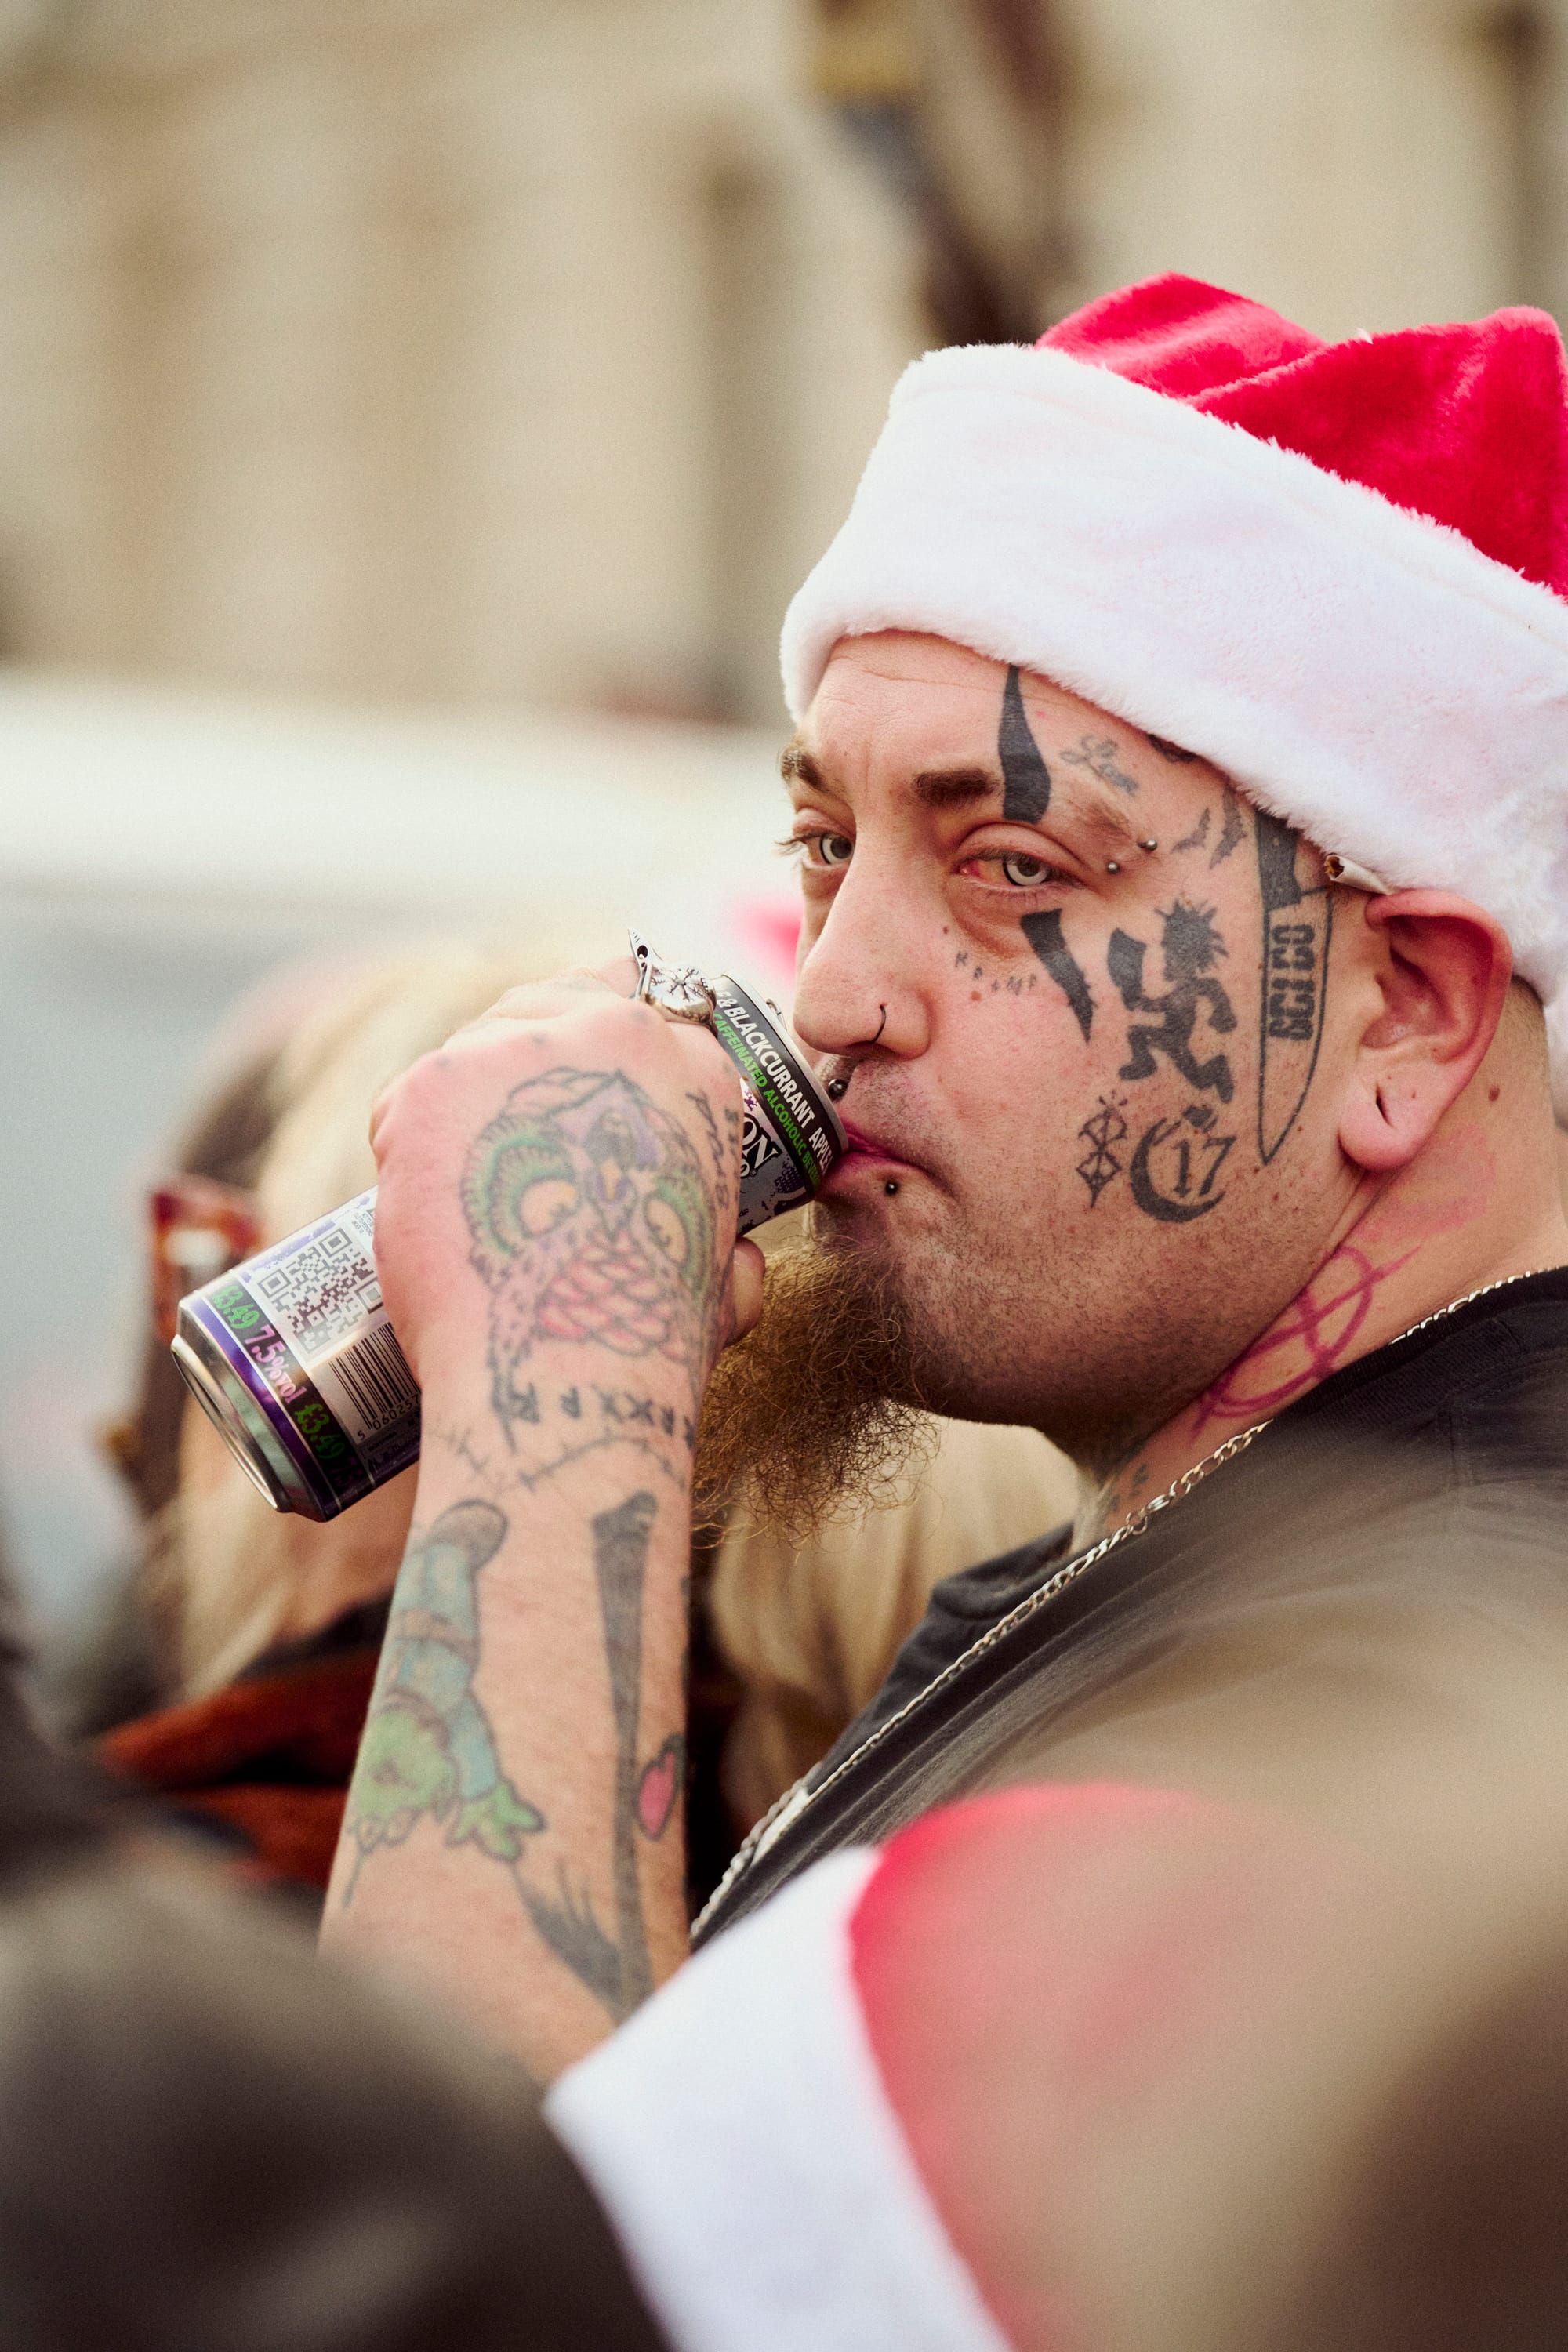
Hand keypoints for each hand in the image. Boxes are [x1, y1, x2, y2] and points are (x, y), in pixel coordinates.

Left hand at [368, 960, 760, 1398]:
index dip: (590, 1041)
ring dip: (463, 1103)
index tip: (568, 1090)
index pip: (630, 999)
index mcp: (694, 1067)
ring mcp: (521, 1049)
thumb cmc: (651, 1344)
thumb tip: (739, 1262)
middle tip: (502, 1134)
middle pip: (545, 1002)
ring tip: (465, 1185)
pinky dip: (404, 1144)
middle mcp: (614, 1033)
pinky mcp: (437, 1083)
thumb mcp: (725, 1281)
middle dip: (519, 1056)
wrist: (566, 1372)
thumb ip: (733, 1250)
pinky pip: (405, 1097)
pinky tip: (424, 1199)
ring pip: (472, 1047)